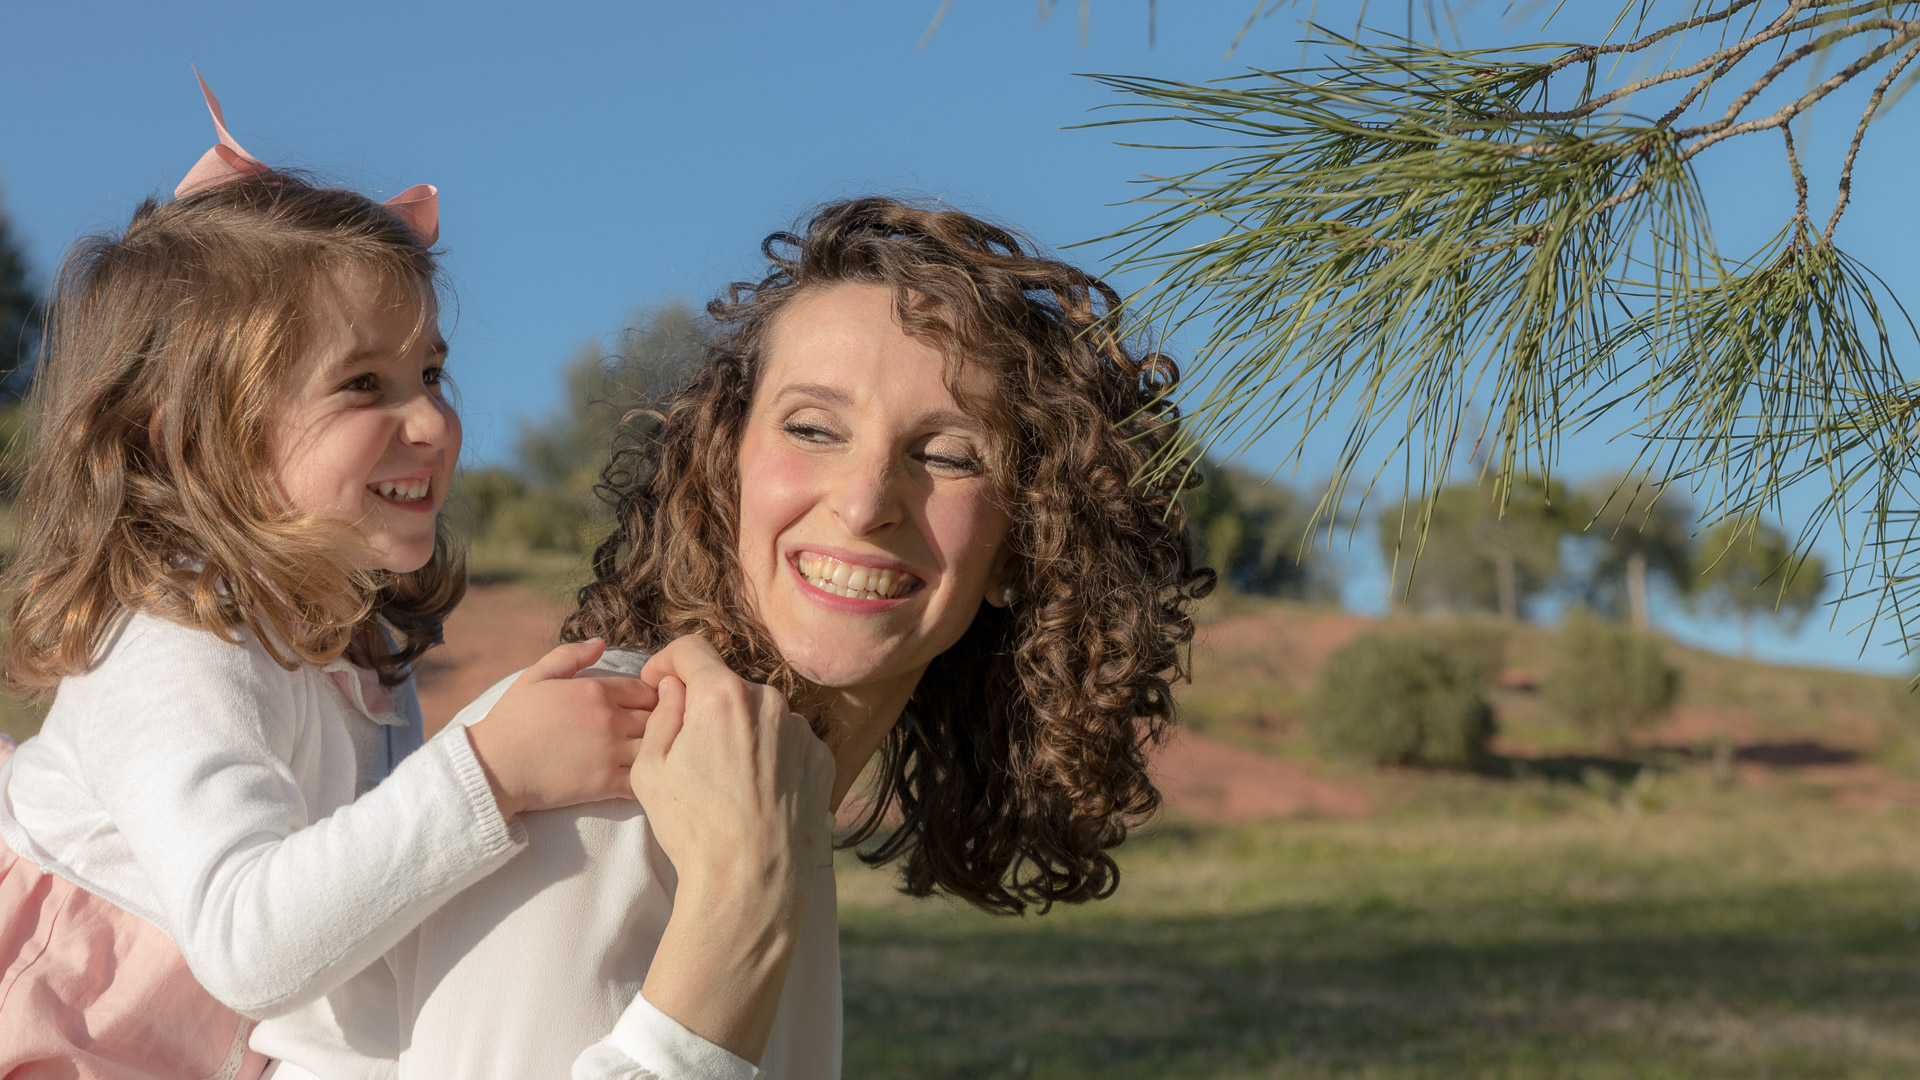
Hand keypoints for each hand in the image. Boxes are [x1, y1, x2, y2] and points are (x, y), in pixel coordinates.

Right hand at [465, 638, 655, 818]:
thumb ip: (570, 655)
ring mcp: (609, 752)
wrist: (493, 768)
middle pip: (657, 716)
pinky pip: (643, 777)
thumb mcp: (535, 677)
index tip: (644, 708)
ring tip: (653, 753)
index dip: (650, 697)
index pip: (645, 689)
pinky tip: (645, 776)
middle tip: (653, 732)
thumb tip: (601, 642)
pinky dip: (649, 776)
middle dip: (660, 722)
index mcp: (594, 691)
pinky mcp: (605, 783)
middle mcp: (608, 719)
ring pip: (655, 746)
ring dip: (657, 748)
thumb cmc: (511, 721)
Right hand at [633, 636, 834, 919]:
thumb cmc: (693, 827)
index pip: (691, 650)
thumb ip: (661, 714)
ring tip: (727, 779)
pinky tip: (756, 790)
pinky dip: (771, 755)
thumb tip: (674, 687)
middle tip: (689, 746)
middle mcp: (770, 701)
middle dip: (705, 705)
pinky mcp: (822, 758)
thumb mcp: (650, 769)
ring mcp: (801, 730)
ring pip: (761, 715)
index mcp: (722, 695)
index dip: (667, 661)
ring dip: (742, 730)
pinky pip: (789, 742)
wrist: (752, 880)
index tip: (657, 682)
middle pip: (728, 686)